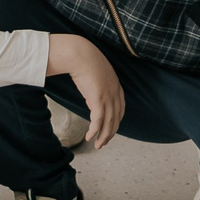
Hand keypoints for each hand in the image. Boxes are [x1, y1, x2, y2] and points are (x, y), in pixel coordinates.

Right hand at [46, 34, 124, 150]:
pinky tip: (89, 137)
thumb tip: (92, 93)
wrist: (80, 54)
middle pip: (116, 119)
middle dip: (110, 133)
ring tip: (97, 145)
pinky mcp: (98, 99)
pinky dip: (94, 131)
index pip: (120, 110)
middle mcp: (115, 93)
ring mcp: (108, 96)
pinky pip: (98, 120)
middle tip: (103, 143)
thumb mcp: (96, 74)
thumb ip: (98, 85)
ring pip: (108, 123)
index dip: (115, 123)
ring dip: (103, 136)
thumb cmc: (85, 61)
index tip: (109, 131)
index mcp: (116, 87)